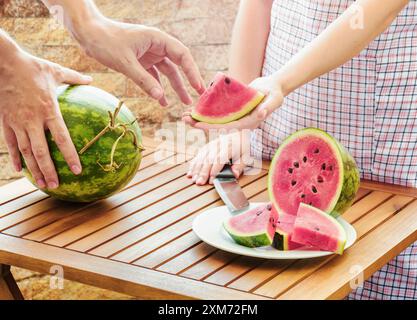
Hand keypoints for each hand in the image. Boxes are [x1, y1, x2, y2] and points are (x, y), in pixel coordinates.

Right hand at [0, 50, 91, 188]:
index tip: (77, 170)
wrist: (2, 62)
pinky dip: (15, 157)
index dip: (69, 156)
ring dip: (33, 169)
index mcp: (49, 110)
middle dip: (49, 171)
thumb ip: (75, 78)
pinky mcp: (5, 121)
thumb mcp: (55, 71)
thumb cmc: (32, 66)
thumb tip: (91, 80)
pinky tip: (19, 170)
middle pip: (42, 152)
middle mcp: (33, 120)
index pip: (62, 138)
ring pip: (26, 151)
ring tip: (41, 184)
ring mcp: (17, 122)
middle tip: (56, 186)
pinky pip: (10, 143)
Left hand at [76, 18, 204, 105]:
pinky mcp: (140, 62)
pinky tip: (162, 101)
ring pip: (167, 73)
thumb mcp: (125, 63)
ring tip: (184, 103)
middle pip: (178, 65)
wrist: (87, 33)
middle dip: (187, 81)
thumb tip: (160, 98)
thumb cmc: (105, 41)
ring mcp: (148, 54)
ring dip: (174, 88)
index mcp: (157, 39)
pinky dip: (157, 89)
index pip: (182, 55)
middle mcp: (156, 46)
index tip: (198, 87)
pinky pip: (153, 77)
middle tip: (198, 96)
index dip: (192, 72)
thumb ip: (144, 81)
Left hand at [183, 74, 284, 130]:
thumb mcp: (275, 100)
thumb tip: (260, 114)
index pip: (227, 127)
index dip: (212, 126)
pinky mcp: (232, 108)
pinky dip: (206, 110)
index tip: (198, 124)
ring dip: (199, 117)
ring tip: (183, 115)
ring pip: (214, 119)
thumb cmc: (275, 94)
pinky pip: (217, 111)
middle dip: (200, 123)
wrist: (273, 87)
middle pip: (217, 125)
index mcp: (248, 122)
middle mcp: (239, 121)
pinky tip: (193, 107)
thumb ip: (267, 108)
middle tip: (184, 120)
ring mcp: (235, 115)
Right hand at [187, 131, 252, 185]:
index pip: (219, 159)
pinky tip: (191, 171)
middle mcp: (219, 144)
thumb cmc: (246, 149)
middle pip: (208, 158)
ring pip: (202, 156)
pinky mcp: (209, 145)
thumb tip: (234, 175)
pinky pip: (200, 154)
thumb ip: (240, 166)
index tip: (211, 181)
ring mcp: (213, 144)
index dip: (214, 170)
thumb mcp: (247, 157)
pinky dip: (194, 163)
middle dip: (203, 172)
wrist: (244, 136)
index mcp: (229, 147)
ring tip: (193, 179)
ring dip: (196, 168)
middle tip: (199, 182)